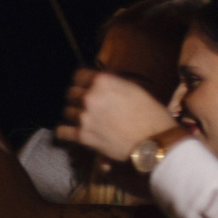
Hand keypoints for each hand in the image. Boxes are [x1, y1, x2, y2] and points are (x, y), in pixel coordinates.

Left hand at [56, 70, 179, 162]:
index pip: (78, 75)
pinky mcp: (82, 136)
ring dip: (75, 114)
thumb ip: (113, 84)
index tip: (85, 86)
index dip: (83, 81)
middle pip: (71, 93)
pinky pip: (61, 131)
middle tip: (88, 105)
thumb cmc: (152, 115)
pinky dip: (65, 131)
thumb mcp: (135, 89)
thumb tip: (101, 82)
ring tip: (86, 119)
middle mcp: (90, 97)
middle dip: (78, 98)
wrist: (156, 142)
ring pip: (67, 111)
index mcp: (103, 81)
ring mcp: (84, 117)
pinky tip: (71, 131)